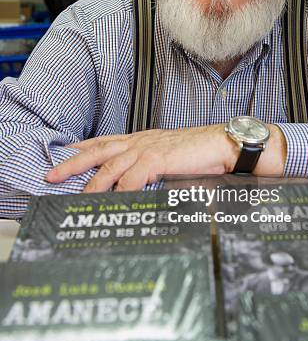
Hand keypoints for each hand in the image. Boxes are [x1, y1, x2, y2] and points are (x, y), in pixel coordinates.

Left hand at [46, 125, 239, 192]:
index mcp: (141, 139)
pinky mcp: (157, 159)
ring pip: (110, 164)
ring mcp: (147, 148)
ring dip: (92, 182)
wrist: (221, 144)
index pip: (104, 141)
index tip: (64, 152)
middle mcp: (140, 141)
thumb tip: (138, 183)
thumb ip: (151, 166)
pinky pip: (132, 177)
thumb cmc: (200, 152)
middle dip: (73, 162)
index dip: (82, 147)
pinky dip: (122, 190)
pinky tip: (115, 200)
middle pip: (98, 150)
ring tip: (79, 196)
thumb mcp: (169, 155)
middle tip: (52, 174)